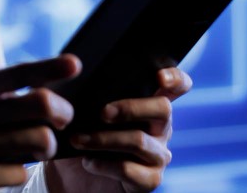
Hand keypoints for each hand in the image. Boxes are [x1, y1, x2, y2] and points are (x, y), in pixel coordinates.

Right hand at [0, 54, 80, 192]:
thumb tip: (42, 78)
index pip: (17, 73)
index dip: (49, 67)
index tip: (75, 64)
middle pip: (40, 107)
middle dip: (62, 110)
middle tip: (63, 115)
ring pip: (40, 140)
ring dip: (46, 142)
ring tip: (37, 142)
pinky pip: (23, 172)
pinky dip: (20, 169)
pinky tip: (6, 164)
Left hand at [45, 67, 192, 192]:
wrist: (69, 175)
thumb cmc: (78, 130)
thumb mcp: (80, 106)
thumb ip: (87, 87)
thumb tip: (74, 65)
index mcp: (148, 102)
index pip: (176, 85)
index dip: (174, 78)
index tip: (158, 76)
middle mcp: (159, 127)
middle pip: (163, 109)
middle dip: (130, 108)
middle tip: (101, 113)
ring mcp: (157, 154)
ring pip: (140, 141)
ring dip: (104, 139)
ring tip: (77, 139)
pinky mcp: (148, 180)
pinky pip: (130, 170)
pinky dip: (104, 165)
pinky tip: (87, 161)